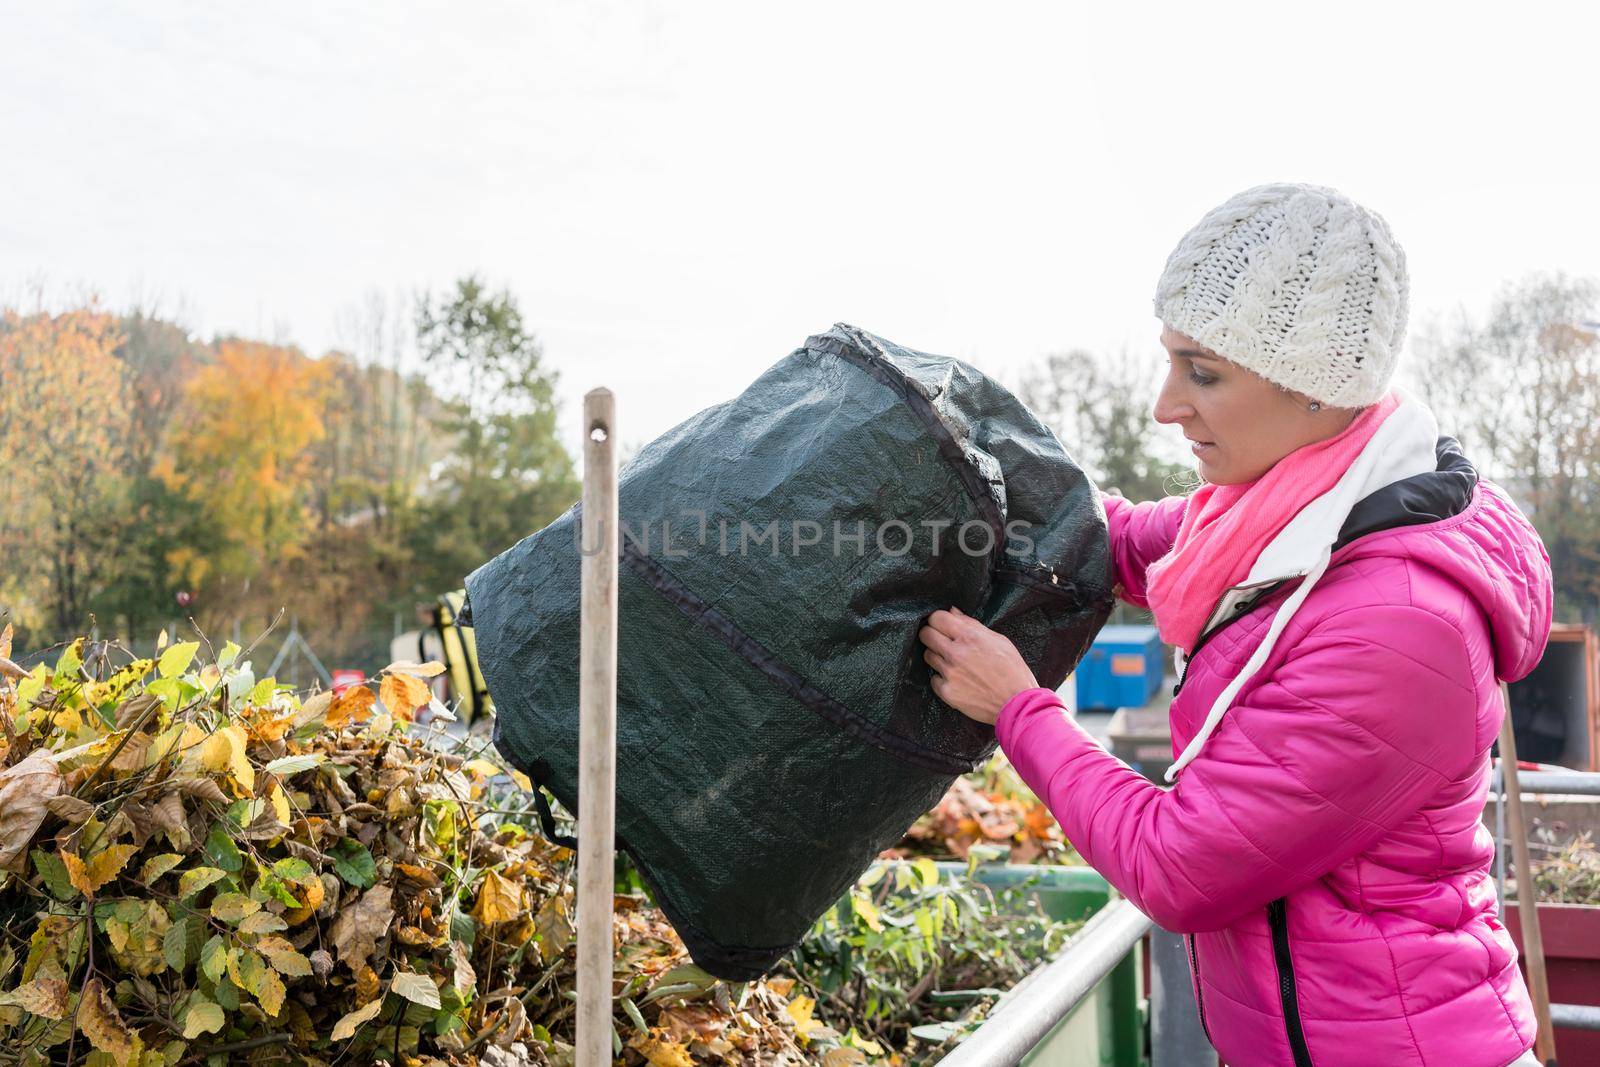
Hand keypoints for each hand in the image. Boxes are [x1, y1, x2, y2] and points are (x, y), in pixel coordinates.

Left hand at [918, 606, 1037, 724]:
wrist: (1017, 704)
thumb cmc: (1012, 671)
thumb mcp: (999, 640)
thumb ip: (972, 625)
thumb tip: (953, 612)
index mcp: (970, 637)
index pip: (937, 618)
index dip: (938, 620)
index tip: (942, 625)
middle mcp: (956, 653)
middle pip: (926, 634)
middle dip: (932, 635)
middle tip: (942, 641)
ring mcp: (949, 673)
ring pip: (928, 656)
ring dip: (937, 656)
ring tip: (954, 663)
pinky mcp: (947, 692)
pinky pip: (934, 679)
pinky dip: (943, 678)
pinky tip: (958, 680)